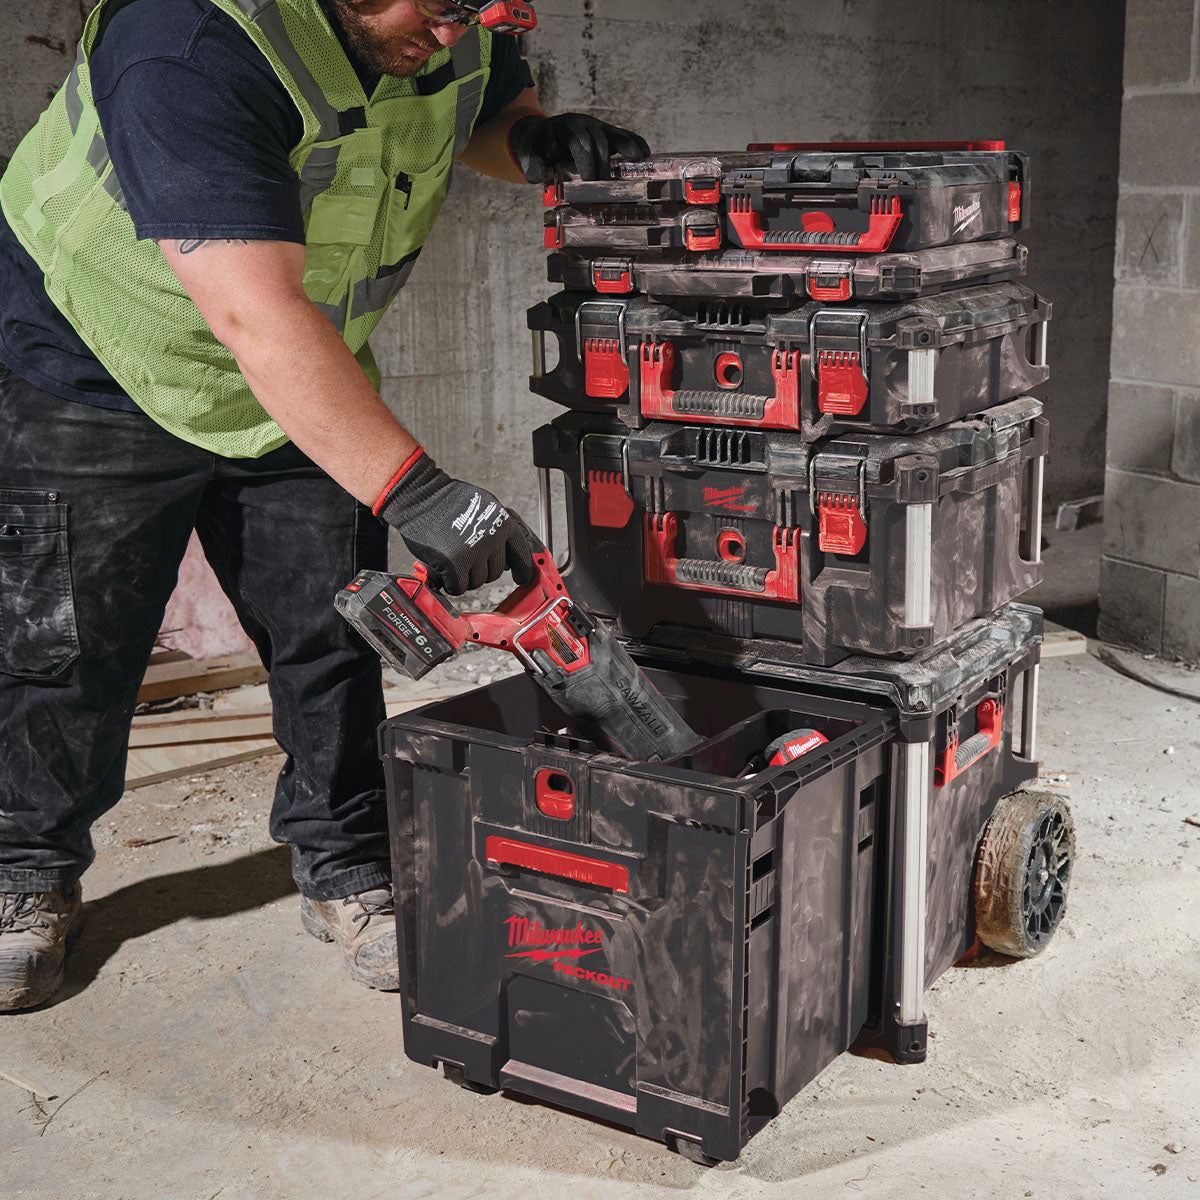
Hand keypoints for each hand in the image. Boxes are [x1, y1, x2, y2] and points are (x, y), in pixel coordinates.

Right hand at [374, 451, 536, 595]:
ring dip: (464, 577)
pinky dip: (450, 583)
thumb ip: (496, 528)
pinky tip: (443, 569)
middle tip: (464, 559)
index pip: (521, 554)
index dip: (521, 570)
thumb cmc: (446, 500)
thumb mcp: (484, 506)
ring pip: (477, 582)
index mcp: (503, 523)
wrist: (420, 496)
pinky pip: (459, 587)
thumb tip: (505, 553)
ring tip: (452, 559)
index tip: (520, 578)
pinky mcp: (455, 564)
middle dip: (480, 571)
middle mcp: (492, 538)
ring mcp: (474, 551)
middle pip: (495, 573)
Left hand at [508, 112, 650, 182]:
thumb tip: (539, 176)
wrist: (543, 135)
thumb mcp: (529, 155)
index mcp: (562, 128)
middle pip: (597, 138)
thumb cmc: (538, 149)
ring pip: (613, 133)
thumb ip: (532, 165)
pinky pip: (622, 134)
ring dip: (626, 147)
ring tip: (638, 160)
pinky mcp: (606, 133)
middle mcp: (581, 123)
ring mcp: (596, 127)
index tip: (588, 179)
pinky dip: (634, 142)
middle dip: (602, 161)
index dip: (585, 158)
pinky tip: (646, 154)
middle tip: (604, 184)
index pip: (577, 139)